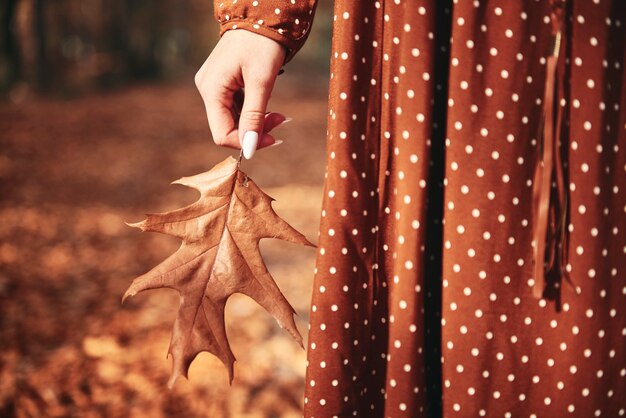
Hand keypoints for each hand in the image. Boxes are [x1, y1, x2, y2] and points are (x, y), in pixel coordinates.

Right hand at [195, 29, 287, 158]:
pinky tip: (268, 105)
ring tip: (279, 114)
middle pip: (228, 127)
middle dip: (255, 130)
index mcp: (212, 90)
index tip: (273, 139)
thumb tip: (249, 151)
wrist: (260, 16)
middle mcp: (207, 89)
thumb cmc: (262, 44)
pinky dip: (254, 111)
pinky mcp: (223, 83)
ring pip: (234, 119)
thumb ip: (254, 117)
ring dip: (258, 122)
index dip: (246, 142)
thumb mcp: (261, 82)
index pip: (222, 134)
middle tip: (281, 121)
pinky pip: (237, 107)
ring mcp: (214, 86)